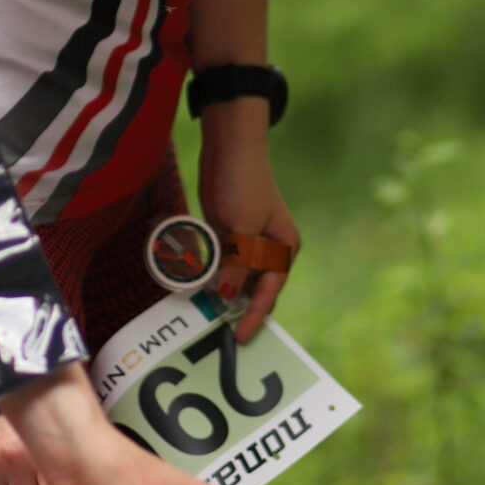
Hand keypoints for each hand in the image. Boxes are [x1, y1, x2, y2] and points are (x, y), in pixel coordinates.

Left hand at [197, 110, 297, 340]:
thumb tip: (228, 295)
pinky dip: (212, 276)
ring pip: (236, 277)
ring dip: (224, 294)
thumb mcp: (243, 228)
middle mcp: (268, 248)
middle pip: (255, 287)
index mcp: (283, 247)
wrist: (229, 148)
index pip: (270, 290)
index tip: (241, 336)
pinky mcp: (226, 234)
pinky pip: (221, 263)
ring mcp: (245, 242)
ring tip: (209, 317)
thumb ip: (237, 264)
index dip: (255, 314)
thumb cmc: (245, 184)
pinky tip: (200, 289)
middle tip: (224, 334)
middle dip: (241, 309)